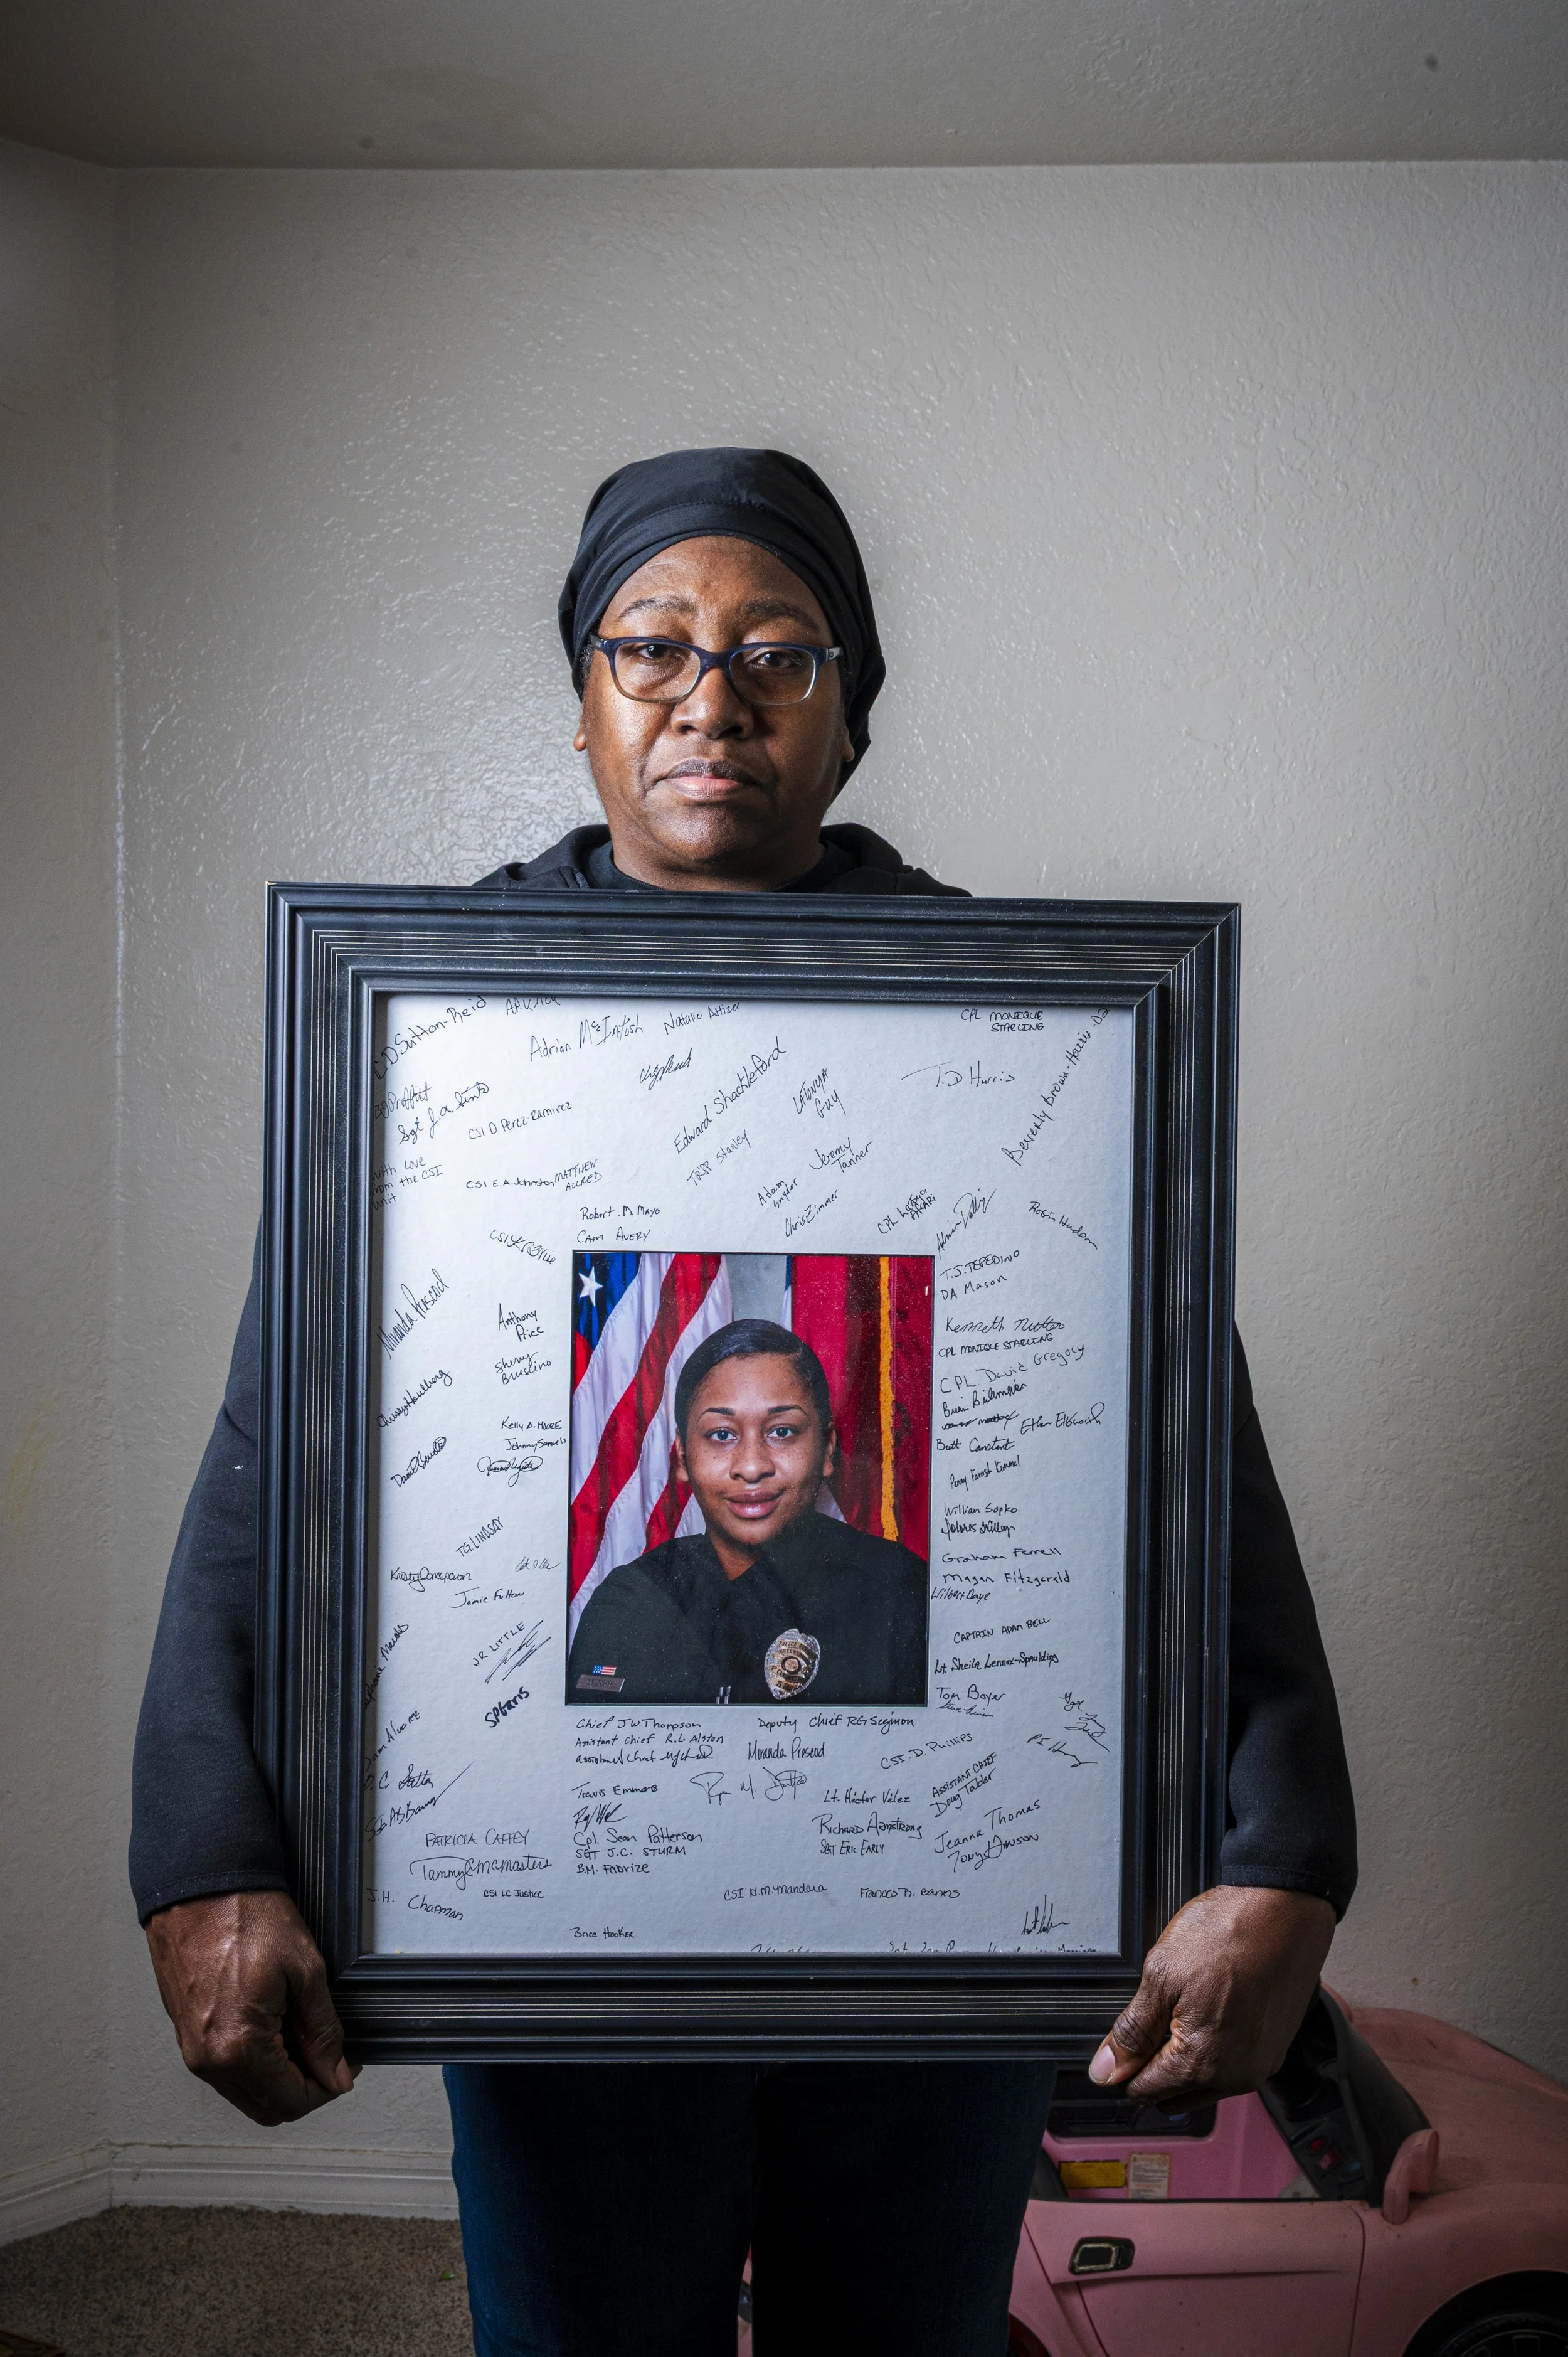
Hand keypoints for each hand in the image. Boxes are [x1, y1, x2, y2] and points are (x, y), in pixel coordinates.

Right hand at [145, 1888, 359, 2126]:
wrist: (199, 1883)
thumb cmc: (246, 1916)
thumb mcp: (305, 1970)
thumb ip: (323, 2031)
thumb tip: (337, 2074)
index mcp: (238, 2048)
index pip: (292, 2102)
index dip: (328, 2088)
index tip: (347, 2066)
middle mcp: (208, 2060)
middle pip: (267, 2108)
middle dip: (304, 2089)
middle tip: (330, 2053)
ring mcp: (192, 2049)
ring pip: (245, 2092)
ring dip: (279, 2077)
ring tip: (303, 2034)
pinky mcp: (186, 2034)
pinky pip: (226, 2070)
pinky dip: (255, 2063)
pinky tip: (275, 2027)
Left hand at [1088, 1884, 1334, 2110]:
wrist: (1284, 1910)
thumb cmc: (1229, 1933)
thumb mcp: (1161, 1975)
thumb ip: (1132, 2031)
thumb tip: (1107, 2069)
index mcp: (1202, 2064)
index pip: (1145, 2092)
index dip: (1123, 2067)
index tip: (1119, 2042)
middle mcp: (1236, 2076)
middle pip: (1174, 2095)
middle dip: (1153, 2066)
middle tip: (1149, 2018)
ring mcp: (1260, 2064)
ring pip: (1204, 2083)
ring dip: (1184, 2058)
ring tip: (1181, 2006)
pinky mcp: (1274, 2047)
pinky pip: (1232, 2065)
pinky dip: (1214, 2048)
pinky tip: (1210, 2006)